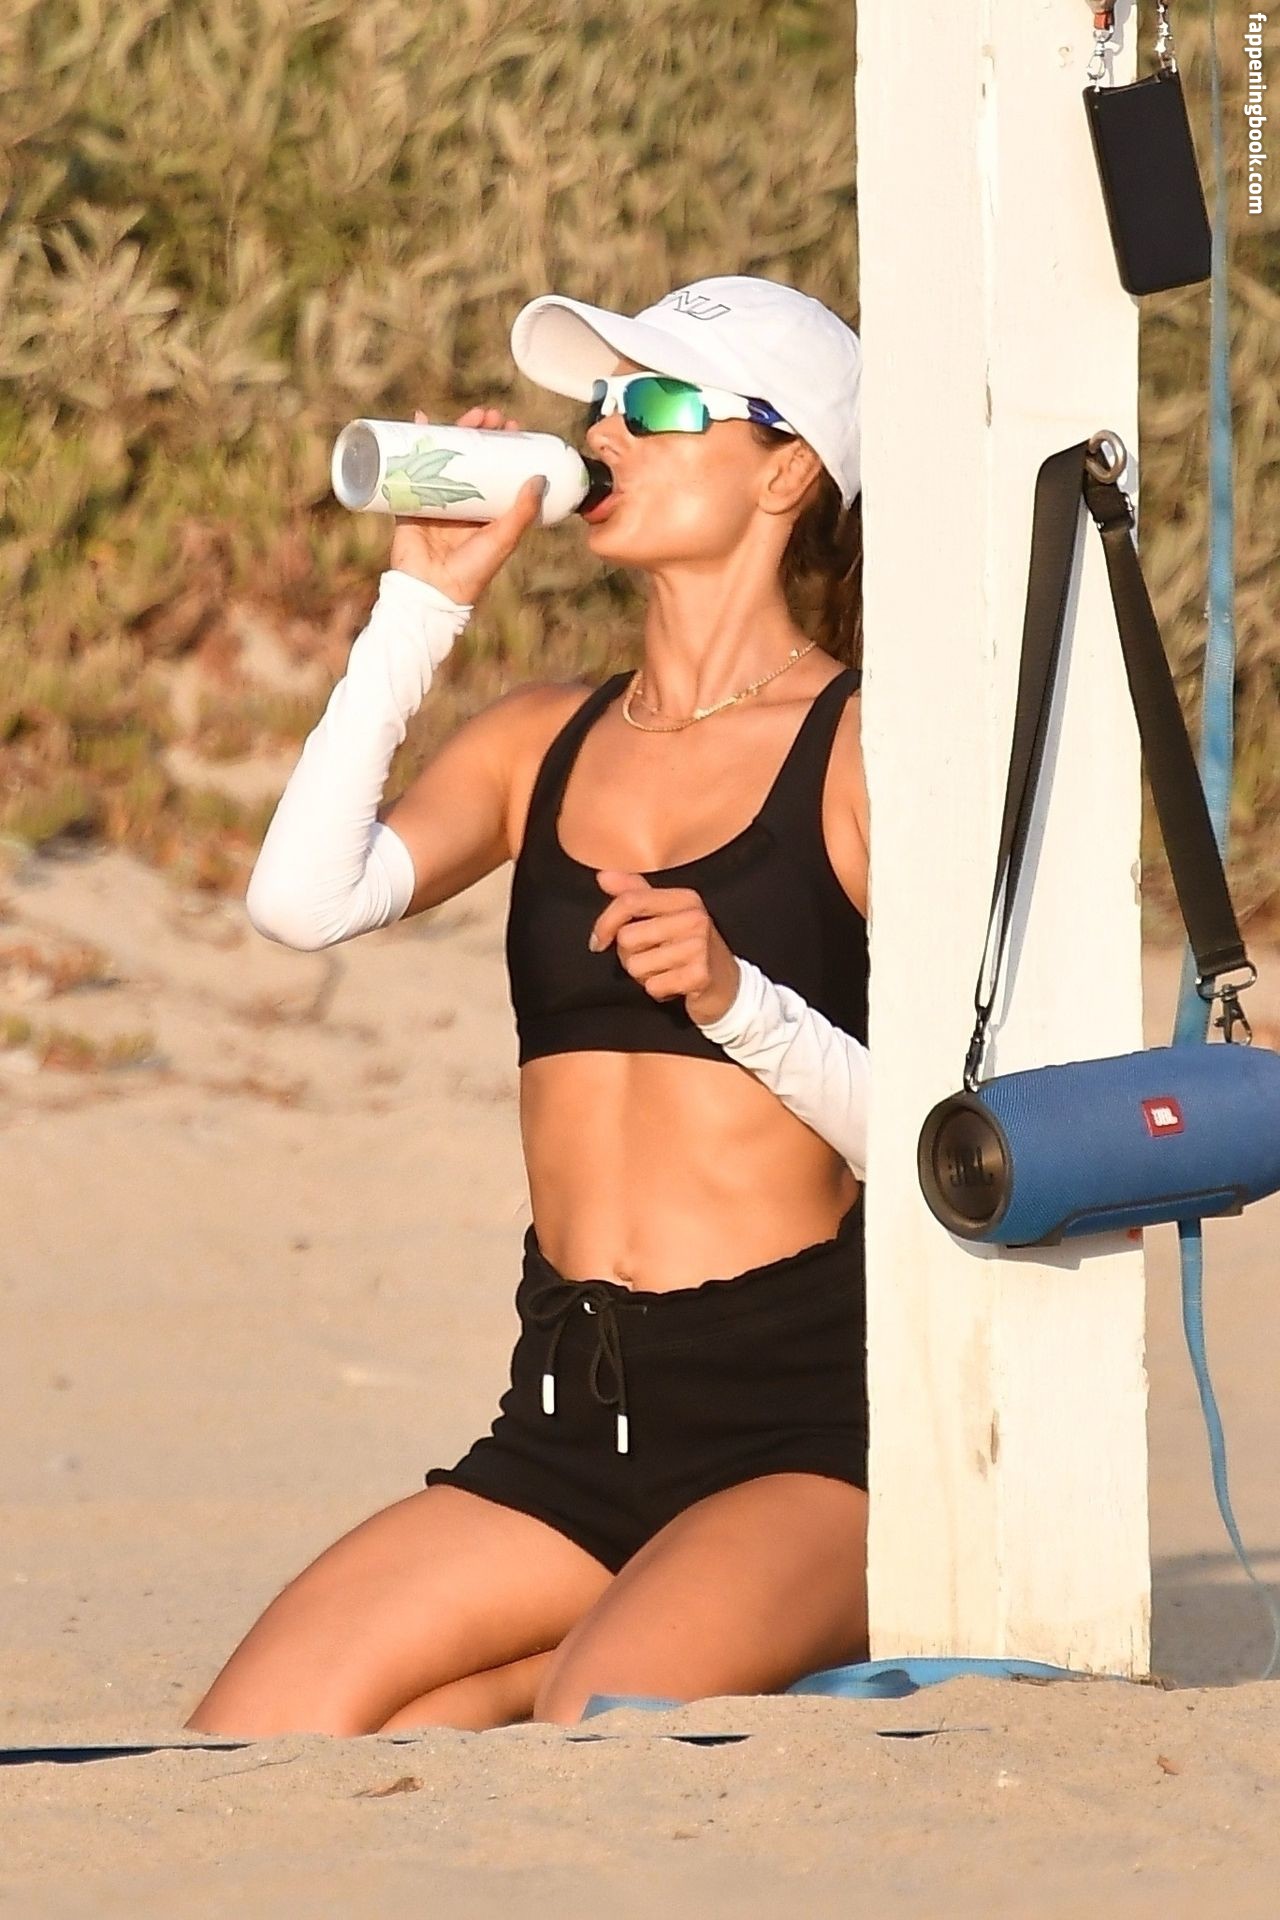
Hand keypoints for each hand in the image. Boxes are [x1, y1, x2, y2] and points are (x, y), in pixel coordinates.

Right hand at [388, 406, 545, 606]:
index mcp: (484, 511)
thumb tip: (541, 477)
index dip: (504, 447)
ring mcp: (435, 499)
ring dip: (454, 431)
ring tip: (469, 416)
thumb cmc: (473, 570)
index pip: (496, 469)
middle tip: (491, 416)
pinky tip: (420, 420)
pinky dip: (412, 442)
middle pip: (471, 457)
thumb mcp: (503, 538)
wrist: (431, 590)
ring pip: (444, 456)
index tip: (513, 427)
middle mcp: (461, 502)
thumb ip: (522, 512)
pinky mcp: (410, 500)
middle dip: (481, 433)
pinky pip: (409, 466)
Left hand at [588, 871, 741, 1023]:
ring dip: (644, 976)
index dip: (605, 923)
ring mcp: (699, 946)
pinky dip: (658, 992)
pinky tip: (675, 984)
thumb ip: (635, 893)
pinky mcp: (700, 976)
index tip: (598, 941)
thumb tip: (602, 875)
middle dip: (630, 956)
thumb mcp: (667, 915)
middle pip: (627, 938)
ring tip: (666, 971)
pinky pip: (653, 987)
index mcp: (684, 898)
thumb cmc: (690, 948)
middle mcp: (694, 918)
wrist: (729, 986)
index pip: (630, 901)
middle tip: (654, 958)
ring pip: (636, 965)